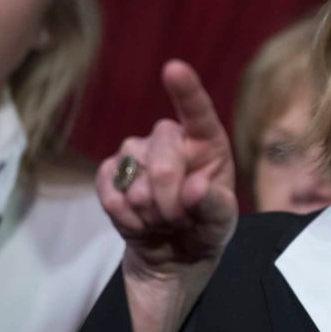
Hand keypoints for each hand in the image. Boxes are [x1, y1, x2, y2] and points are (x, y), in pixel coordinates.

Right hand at [96, 60, 236, 331]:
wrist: (172, 262)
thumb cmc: (205, 232)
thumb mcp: (221, 225)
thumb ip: (216, 207)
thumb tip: (198, 188)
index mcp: (208, 145)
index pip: (198, 113)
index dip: (186, 91)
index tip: (174, 69)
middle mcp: (172, 143)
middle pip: (162, 148)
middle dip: (170, 190)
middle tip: (179, 219)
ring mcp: (137, 157)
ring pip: (133, 169)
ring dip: (147, 206)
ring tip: (162, 222)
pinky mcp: (111, 177)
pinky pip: (108, 188)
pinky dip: (124, 214)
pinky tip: (139, 224)